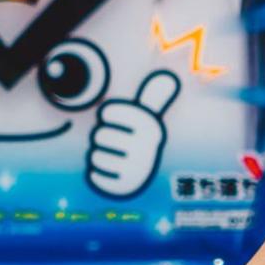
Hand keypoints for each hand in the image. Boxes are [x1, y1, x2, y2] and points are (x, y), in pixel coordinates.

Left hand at [86, 69, 179, 197]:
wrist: (145, 174)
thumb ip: (153, 97)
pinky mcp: (123, 188)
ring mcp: (135, 169)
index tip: (120, 120)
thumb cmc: (139, 139)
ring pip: (95, 157)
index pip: (108, 113)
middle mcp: (146, 148)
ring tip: (113, 157)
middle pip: (99, 136)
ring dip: (99, 156)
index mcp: (150, 126)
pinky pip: (95, 176)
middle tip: (116, 141)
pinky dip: (97, 174)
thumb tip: (168, 76)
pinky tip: (110, 172)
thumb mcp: (149, 117)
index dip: (109, 116)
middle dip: (103, 138)